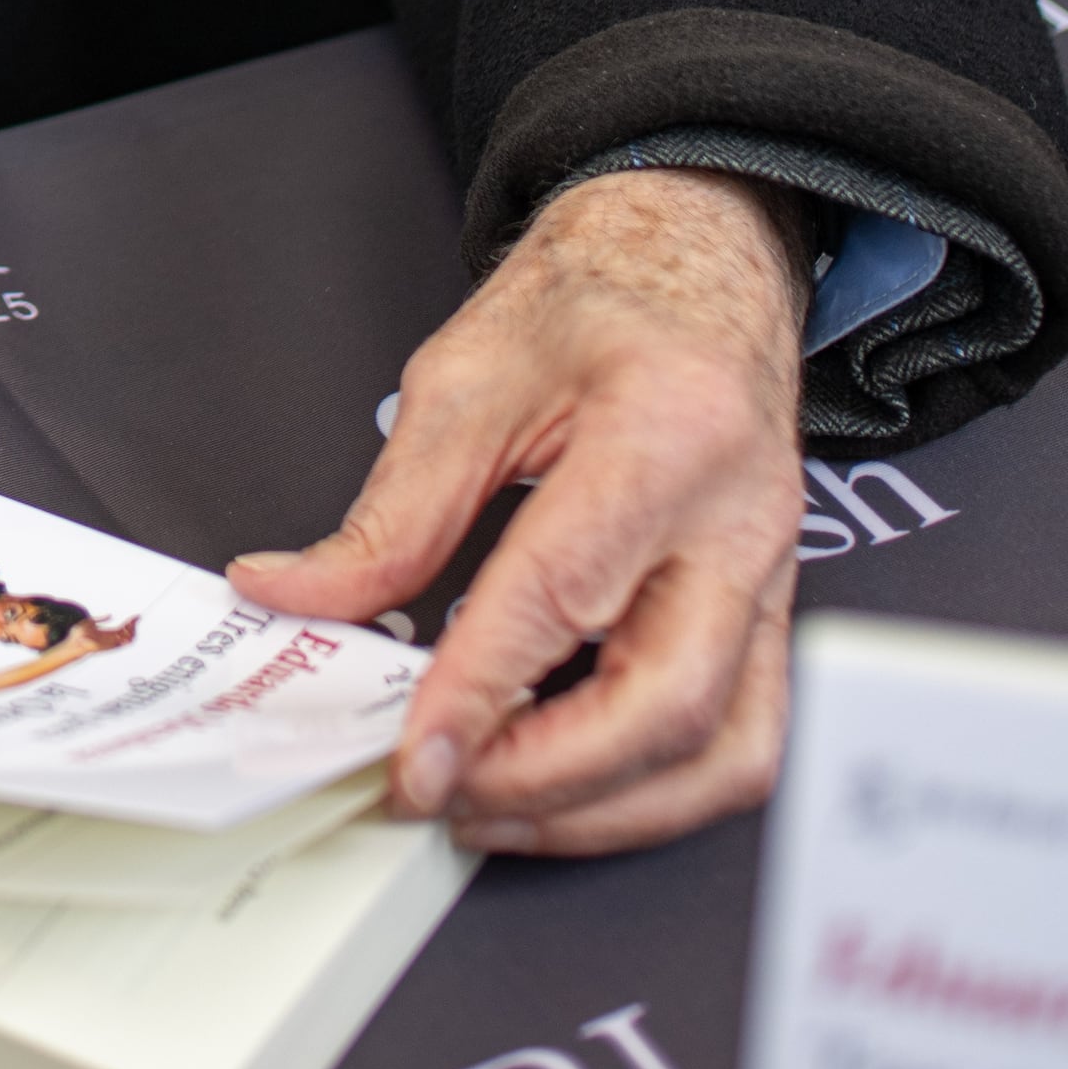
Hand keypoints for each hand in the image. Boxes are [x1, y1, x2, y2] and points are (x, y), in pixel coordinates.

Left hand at [230, 167, 806, 856]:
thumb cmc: (598, 298)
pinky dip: (646, 790)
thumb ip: (391, 509)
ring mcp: (770, 576)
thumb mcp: (466, 375)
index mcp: (666, 430)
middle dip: (546, 778)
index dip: (481, 692)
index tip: (412, 758)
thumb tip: (297, 599)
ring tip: (488, 807)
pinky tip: (558, 784)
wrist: (697, 258)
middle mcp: (740, 517)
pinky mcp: (768, 614)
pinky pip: (736, 740)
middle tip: (441, 794)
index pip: (567, 594)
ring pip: (722, 750)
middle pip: (668, 702)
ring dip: (601, 809)